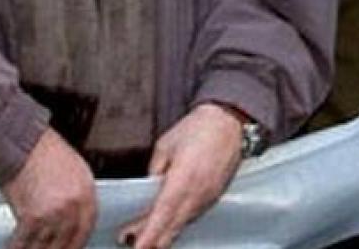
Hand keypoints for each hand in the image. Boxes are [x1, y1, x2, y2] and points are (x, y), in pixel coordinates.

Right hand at [2, 128, 96, 248]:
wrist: (21, 144)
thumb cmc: (44, 152)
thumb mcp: (74, 171)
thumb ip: (76, 196)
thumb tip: (72, 218)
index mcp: (87, 192)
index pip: (87, 228)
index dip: (77, 243)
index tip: (70, 247)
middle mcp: (73, 205)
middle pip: (67, 241)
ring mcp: (54, 213)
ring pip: (45, 246)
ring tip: (31, 248)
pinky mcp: (32, 218)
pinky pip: (24, 242)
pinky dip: (17, 247)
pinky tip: (15, 246)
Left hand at [117, 104, 243, 248]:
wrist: (228, 122)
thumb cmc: (198, 128)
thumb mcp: (165, 145)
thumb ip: (154, 170)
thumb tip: (148, 187)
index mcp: (183, 179)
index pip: (162, 215)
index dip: (147, 234)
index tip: (135, 245)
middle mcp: (197, 193)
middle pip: (172, 228)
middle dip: (151, 240)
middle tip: (129, 241)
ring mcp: (208, 198)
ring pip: (182, 225)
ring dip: (164, 233)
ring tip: (145, 235)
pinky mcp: (214, 198)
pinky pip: (193, 217)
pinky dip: (178, 223)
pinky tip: (167, 223)